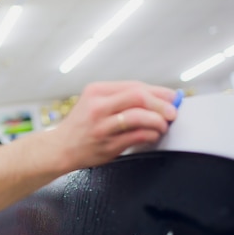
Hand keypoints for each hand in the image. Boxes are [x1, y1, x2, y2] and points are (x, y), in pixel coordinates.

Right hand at [53, 81, 177, 170]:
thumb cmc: (80, 126)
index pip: (134, 86)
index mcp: (96, 91)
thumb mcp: (94, 102)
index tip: (172, 97)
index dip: (158, 91)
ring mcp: (102, 126)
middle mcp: (98, 106)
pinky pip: (137, 136)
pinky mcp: (107, 144)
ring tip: (163, 125)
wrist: (60, 148)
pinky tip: (153, 135)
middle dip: (162, 104)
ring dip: (158, 120)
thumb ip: (120, 98)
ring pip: (139, 117)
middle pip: (138, 97)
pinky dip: (151, 135)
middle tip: (173, 111)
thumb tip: (157, 97)